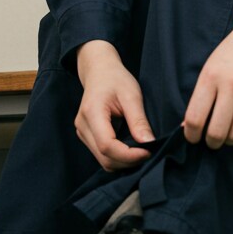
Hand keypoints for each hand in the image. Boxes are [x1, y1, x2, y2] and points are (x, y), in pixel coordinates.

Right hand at [75, 40, 154, 171]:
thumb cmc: (115, 79)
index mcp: (92, 113)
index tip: (148, 151)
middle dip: (128, 161)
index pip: (107, 145)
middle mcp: (82, 126)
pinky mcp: (87, 136)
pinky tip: (131, 149)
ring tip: (142, 151)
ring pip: (103, 161)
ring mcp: (82, 132)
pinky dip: (118, 157)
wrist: (99, 72)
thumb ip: (138, 120)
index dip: (128, 155)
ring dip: (124, 162)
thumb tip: (149, 143)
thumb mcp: (132, 95)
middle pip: (104, 157)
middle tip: (149, 152)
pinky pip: (102, 155)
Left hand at [183, 2, 232, 148]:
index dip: (190, 135)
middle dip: (211, 143)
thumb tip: (190, 125)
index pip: (195, 118)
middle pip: (217, 132)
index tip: (192, 137)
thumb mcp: (210, 67)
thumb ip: (201, 96)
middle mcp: (232, 85)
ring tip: (227, 134)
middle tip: (210, 141)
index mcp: (211, 76)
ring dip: (229, 139)